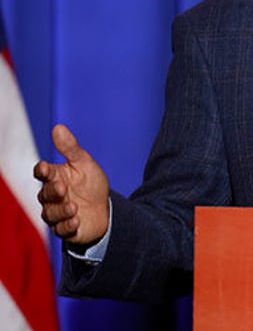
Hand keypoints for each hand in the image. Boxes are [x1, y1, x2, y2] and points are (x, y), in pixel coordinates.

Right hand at [33, 124, 109, 246]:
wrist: (104, 208)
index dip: (42, 171)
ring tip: (74, 206)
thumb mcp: (84, 163)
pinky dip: (67, 226)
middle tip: (63, 188)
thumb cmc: (90, 184)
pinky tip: (76, 220)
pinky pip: (61, 230)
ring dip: (61, 210)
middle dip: (53, 191)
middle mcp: (52, 197)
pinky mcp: (66, 229)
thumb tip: (58, 127)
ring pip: (51, 214)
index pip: (43, 174)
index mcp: (55, 178)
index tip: (45, 167)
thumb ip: (70, 148)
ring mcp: (57, 214)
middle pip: (45, 194)